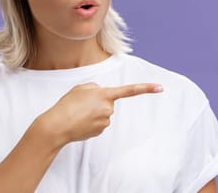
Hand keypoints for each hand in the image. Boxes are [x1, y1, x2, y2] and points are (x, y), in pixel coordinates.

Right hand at [37, 82, 162, 144]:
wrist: (57, 126)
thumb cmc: (67, 105)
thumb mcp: (81, 88)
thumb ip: (95, 87)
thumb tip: (102, 95)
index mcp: (104, 94)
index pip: (129, 90)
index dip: (146, 88)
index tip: (160, 87)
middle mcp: (108, 108)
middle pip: (108, 102)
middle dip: (97, 102)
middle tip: (81, 104)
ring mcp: (105, 121)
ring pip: (102, 113)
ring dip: (92, 112)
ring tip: (78, 113)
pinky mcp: (100, 131)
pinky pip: (98, 123)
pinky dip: (90, 122)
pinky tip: (79, 122)